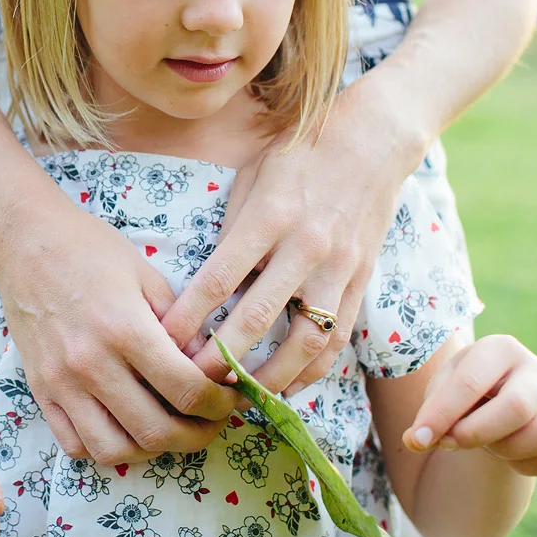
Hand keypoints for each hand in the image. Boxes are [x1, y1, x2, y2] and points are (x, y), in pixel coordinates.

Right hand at [0, 194, 237, 464]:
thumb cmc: (90, 249)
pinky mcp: (40, 390)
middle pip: (155, 430)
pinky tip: (126, 428)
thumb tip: (210, 365)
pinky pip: (75, 444)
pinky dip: (106, 448)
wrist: (24, 241)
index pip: (185, 389)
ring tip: (170, 430)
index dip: (219, 404)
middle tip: (211, 423)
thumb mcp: (147, 275)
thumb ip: (181, 324)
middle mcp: (91, 364)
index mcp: (125, 329)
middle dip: (196, 436)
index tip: (230, 399)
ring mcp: (61, 383)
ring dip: (151, 451)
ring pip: (114, 450)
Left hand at [162, 77, 421, 394]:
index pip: (219, 278)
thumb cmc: (301, 155)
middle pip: (257, 319)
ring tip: (239, 397)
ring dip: (269, 378)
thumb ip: (233, 231)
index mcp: (270, 215)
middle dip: (220, 359)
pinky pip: (337, 340)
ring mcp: (339, 267)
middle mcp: (306, 245)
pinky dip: (310, 371)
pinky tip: (285, 386)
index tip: (162, 343)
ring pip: (304, 342)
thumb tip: (209, 288)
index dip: (187, 318)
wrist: (374, 140)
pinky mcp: (362, 282)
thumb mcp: (253, 178)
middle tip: (191, 384)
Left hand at [402, 335, 536, 476]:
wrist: (497, 400)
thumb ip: (430, 414)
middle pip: (517, 406)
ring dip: (504, 449)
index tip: (417, 439)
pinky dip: (522, 465)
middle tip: (450, 443)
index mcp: (500, 349)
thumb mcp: (443, 390)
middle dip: (477, 433)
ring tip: (486, 443)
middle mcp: (536, 369)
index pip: (471, 382)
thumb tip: (416, 441)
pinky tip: (507, 454)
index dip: (441, 415)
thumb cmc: (465, 392)